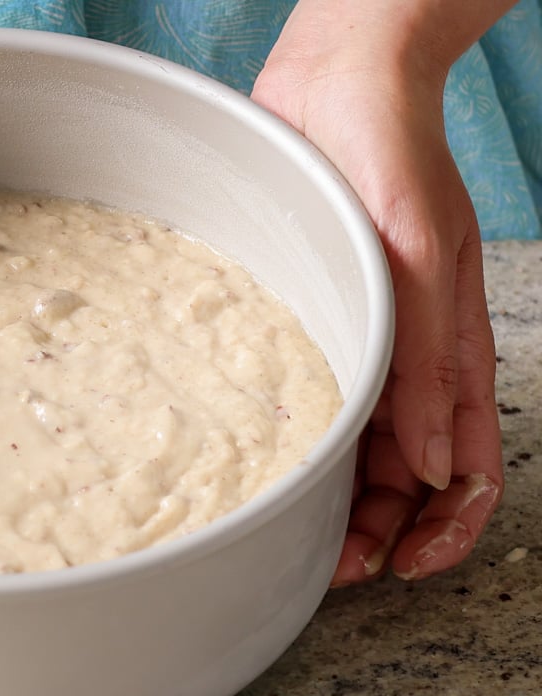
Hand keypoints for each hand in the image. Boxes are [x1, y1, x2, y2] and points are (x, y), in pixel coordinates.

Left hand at [252, 2, 504, 585]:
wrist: (332, 88)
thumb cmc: (388, 159)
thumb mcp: (419, 259)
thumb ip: (430, 361)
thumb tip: (434, 465)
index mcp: (451, 357)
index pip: (465, 472)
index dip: (443, 531)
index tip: (403, 566)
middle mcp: (404, 365)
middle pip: (404, 480)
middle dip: (379, 534)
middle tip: (331, 570)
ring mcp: (355, 350)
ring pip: (353, 454)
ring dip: (336, 507)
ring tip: (297, 538)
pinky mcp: (306, 328)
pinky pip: (310, 407)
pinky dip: (301, 452)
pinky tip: (267, 470)